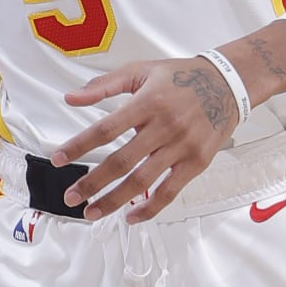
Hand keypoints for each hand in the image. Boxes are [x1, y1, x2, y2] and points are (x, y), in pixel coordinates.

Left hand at [58, 53, 239, 219]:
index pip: (105, 129)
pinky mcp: (196, 163)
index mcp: (148, 102)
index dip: (79, 146)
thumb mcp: (141, 70)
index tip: (58, 159)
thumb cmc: (181, 76)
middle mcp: (165, 126)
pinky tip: (130, 216)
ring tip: (92, 212)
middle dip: (91, 183)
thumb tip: (71, 97)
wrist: (227, 84)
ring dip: (113, 201)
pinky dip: (149, 208)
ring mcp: (182, 147)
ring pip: (142, 181)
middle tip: (70, 197)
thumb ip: (104, 85)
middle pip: (121, 161)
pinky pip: (169, 192)